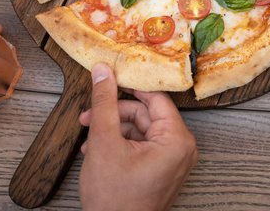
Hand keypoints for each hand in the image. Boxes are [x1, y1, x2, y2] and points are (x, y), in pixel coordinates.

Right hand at [78, 64, 197, 210]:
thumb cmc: (115, 200)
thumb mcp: (104, 142)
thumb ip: (104, 103)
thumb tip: (103, 72)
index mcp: (176, 139)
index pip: (155, 97)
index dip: (130, 85)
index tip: (111, 76)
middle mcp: (180, 148)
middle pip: (146, 113)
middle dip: (115, 113)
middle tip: (89, 113)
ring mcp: (171, 161)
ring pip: (140, 129)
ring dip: (113, 129)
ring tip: (89, 136)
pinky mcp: (161, 170)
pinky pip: (141, 145)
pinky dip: (120, 144)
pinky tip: (96, 149)